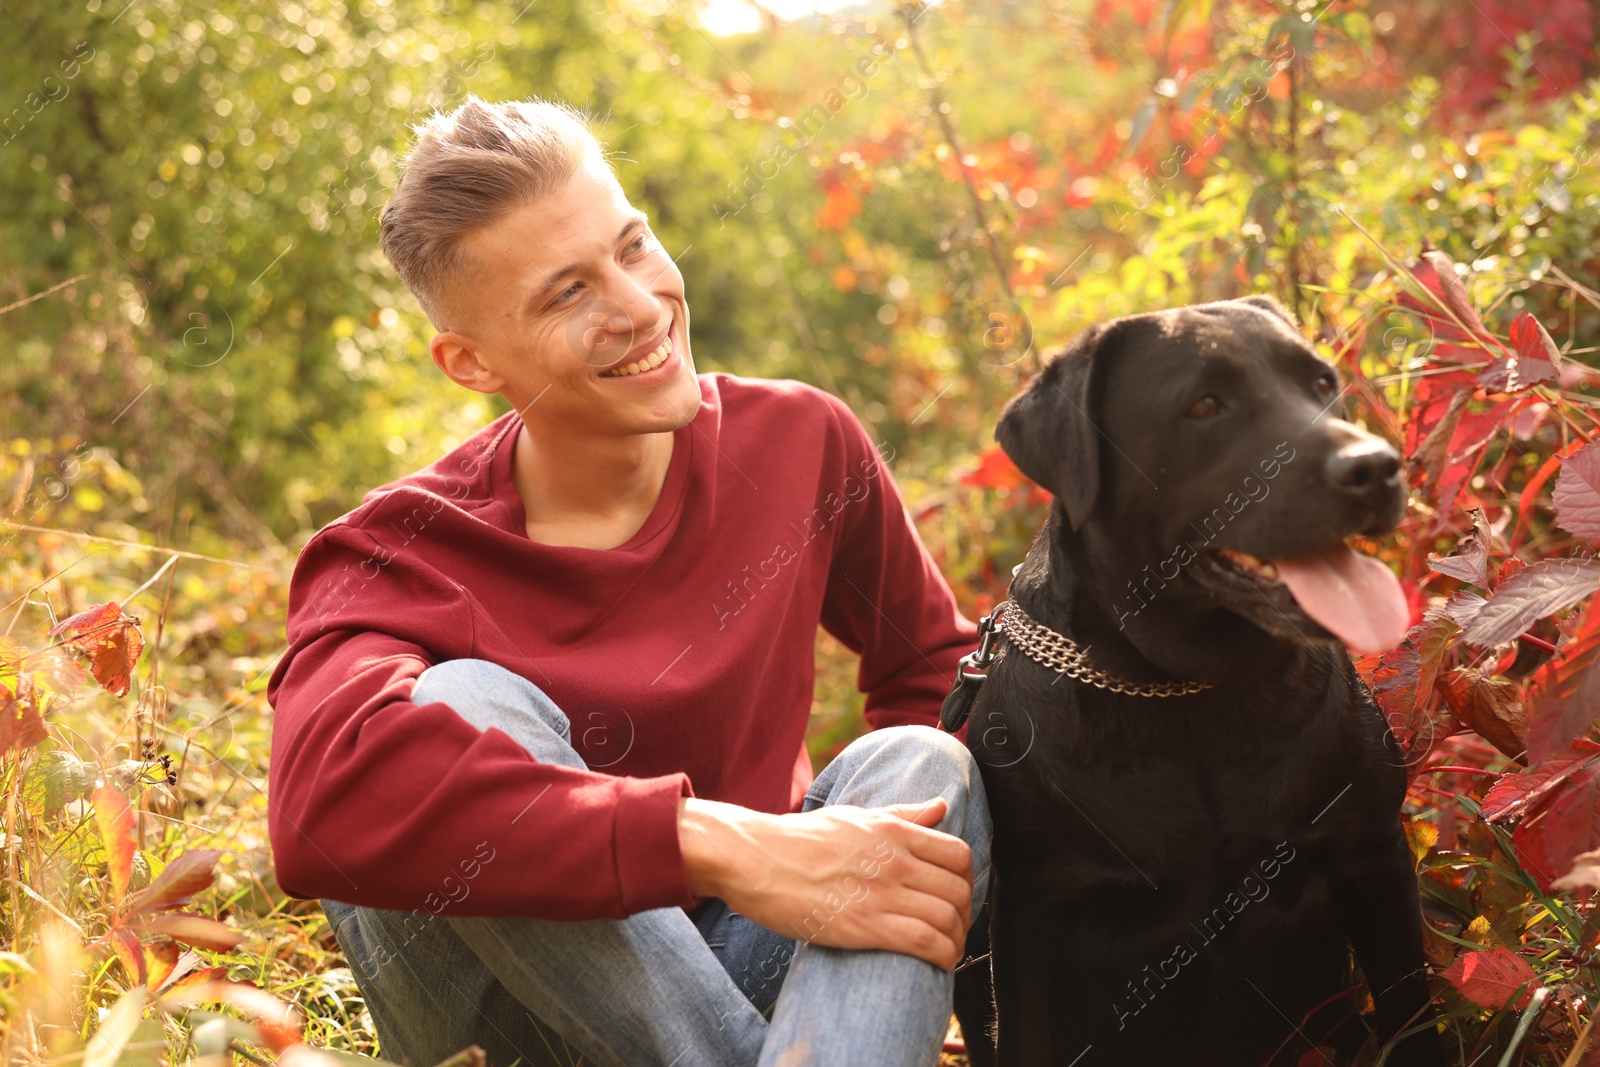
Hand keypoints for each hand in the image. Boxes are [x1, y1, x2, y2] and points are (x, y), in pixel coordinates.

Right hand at [677, 796, 972, 968]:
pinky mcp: (864, 925)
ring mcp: (881, 892)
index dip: (966, 881)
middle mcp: (894, 859)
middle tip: (953, 929)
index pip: (959, 854)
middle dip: (964, 915)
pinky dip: (943, 956)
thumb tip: (941, 805)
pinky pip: (924, 942)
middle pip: (959, 890)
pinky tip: (940, 963)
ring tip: (946, 950)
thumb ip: (902, 814)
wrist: (754, 859)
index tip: (956, 897)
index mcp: (894, 830)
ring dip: (956, 940)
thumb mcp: (855, 816)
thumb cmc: (799, 839)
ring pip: (948, 919)